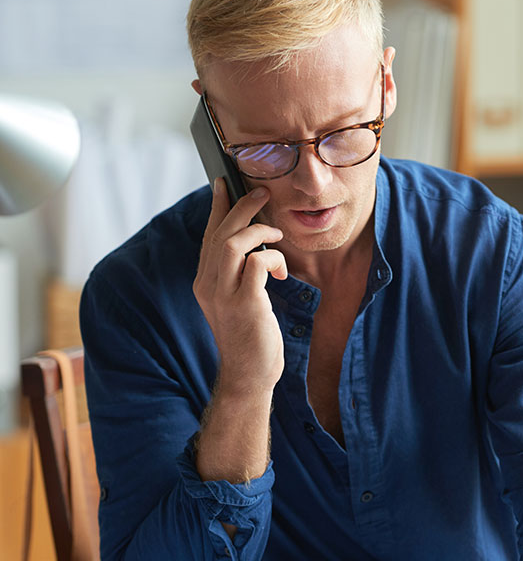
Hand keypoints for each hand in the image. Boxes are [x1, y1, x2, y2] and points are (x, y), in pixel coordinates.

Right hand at [193, 178, 287, 396]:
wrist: (249, 375)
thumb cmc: (249, 338)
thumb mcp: (237, 301)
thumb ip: (237, 275)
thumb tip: (252, 245)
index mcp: (204, 282)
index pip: (208, 235)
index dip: (217, 208)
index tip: (223, 184)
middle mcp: (207, 284)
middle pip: (220, 232)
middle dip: (241, 207)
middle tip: (261, 193)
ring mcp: (223, 294)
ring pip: (233, 243)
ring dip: (258, 230)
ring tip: (276, 232)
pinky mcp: (245, 303)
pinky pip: (257, 262)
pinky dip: (272, 258)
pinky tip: (281, 271)